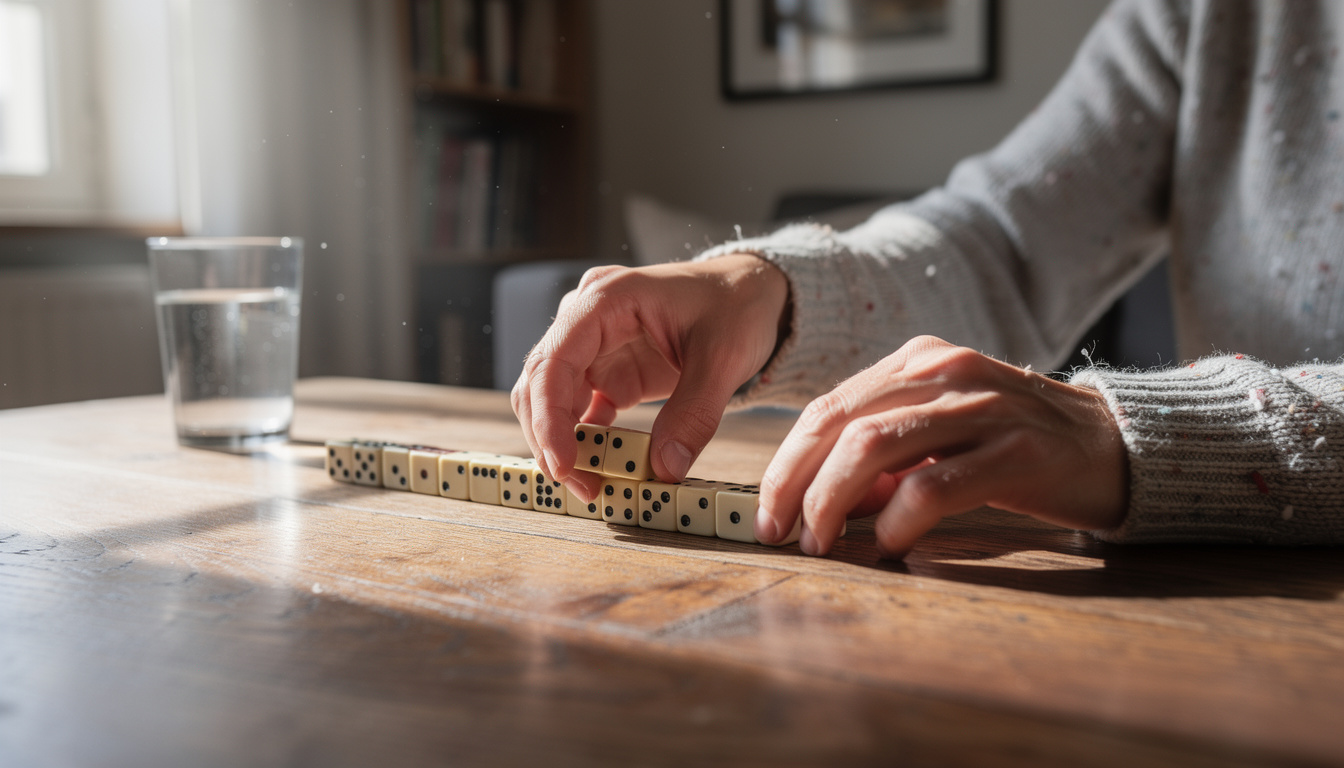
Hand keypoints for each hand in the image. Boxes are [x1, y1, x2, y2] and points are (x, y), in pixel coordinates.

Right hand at [512, 254, 789, 500]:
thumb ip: (695, 412)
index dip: (549, 416)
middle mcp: (587, 320)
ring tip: (593, 486)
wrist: (749, 294)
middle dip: (551, 439)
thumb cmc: (735, 305)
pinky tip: (603, 469)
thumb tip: (665, 469)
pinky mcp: (606, 373)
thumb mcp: (724, 357)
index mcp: (607, 299)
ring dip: (563, 445)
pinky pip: (578, 412)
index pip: (554, 360)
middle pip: (540, 384)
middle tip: (583, 487)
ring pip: (552, 402)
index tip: (563, 463)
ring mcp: (593, 348)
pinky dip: (584, 442)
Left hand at [755, 336, 1127, 557]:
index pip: (828, 407)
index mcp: (919, 362)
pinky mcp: (1016, 450)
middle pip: (839, 424)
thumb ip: (883, 459)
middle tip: (779, 532)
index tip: (765, 510)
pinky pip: (934, 486)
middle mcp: (944, 373)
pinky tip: (888, 544)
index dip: (785, 461)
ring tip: (821, 541)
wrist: (1115, 445)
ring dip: (832, 502)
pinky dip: (898, 520)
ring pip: (873, 447)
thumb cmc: (1015, 444)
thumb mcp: (941, 436)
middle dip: (793, 483)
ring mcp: (981, 407)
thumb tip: (817, 503)